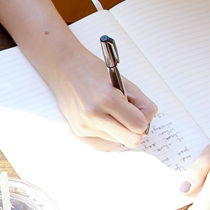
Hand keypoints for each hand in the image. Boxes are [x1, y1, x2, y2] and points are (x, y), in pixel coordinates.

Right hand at [45, 42, 159, 148]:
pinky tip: (98, 112)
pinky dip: (107, 126)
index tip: (140, 111)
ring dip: (119, 128)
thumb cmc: (94, 71)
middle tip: (131, 117)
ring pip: (118, 139)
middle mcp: (94, 116)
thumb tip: (146, 127)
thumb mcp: (124, 82)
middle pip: (131, 140)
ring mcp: (85, 126)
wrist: (63, 68)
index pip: (139, 125)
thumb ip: (141, 104)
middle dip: (135, 130)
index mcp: (108, 99)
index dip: (144, 119)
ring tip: (109, 109)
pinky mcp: (80, 131)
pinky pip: (105, 136)